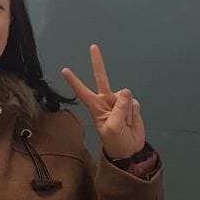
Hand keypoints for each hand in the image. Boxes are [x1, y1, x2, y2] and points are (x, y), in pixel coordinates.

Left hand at [61, 44, 144, 160]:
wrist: (130, 152)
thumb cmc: (116, 143)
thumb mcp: (113, 128)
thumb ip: (119, 108)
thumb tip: (125, 90)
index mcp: (95, 107)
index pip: (82, 91)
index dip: (74, 81)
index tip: (64, 70)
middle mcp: (106, 101)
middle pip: (101, 78)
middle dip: (97, 62)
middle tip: (93, 47)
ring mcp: (119, 102)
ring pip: (125, 96)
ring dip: (127, 110)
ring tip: (125, 124)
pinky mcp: (131, 106)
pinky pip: (134, 103)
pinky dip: (134, 112)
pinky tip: (132, 121)